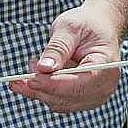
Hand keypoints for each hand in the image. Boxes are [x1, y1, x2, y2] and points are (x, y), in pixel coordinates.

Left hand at [9, 0, 124, 112]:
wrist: (96, 29)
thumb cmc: (85, 25)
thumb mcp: (69, 28)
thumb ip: (57, 48)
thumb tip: (44, 68)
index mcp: (106, 65)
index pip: (81, 83)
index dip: (54, 84)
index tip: (31, 79)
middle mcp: (103, 86)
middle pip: (68, 97)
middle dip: (42, 87)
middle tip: (22, 73)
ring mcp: (92, 96)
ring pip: (58, 103)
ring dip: (38, 90)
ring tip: (31, 66)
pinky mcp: (80, 100)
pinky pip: (55, 102)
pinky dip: (40, 92)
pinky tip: (31, 78)